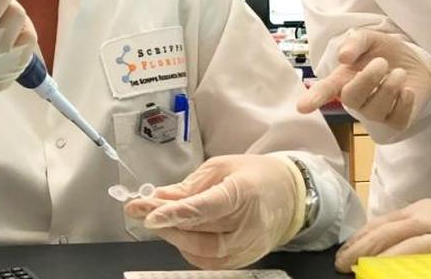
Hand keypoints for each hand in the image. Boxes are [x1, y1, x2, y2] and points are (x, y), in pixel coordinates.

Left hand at [124, 154, 303, 269]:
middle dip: (166, 223)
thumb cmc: (252, 175)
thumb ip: (189, 185)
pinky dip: (190, 251)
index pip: (205, 208)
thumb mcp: (220, 167)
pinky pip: (211, 263)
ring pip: (203, 252)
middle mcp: (248, 224)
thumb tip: (158, 197)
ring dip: (175, 238)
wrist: (289, 194)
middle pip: (200, 233)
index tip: (148, 215)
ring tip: (160, 222)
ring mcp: (249, 246)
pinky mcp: (247, 259)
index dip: (175, 214)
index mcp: (243, 192)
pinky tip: (181, 235)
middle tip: (141, 211)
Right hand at [297, 29, 430, 129]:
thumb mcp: (369, 39)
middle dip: (368, 79)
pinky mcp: (396, 120)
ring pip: (375, 110)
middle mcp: (355, 98)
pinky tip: (407, 90)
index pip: (325, 91)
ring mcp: (374, 112)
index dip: (314, 98)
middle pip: (351, 98)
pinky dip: (405, 103)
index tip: (302, 108)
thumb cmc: (385, 52)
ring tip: (399, 72)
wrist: (415, 63)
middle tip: (382, 62)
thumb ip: (355, 42)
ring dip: (390, 87)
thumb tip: (343, 57)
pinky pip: (397, 119)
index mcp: (342, 79)